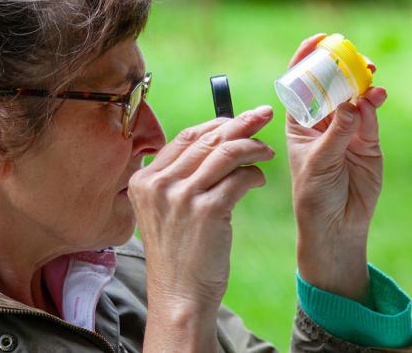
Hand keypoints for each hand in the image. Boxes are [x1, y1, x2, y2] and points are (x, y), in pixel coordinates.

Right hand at [127, 106, 274, 350]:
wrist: (179, 296)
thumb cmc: (178, 254)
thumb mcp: (163, 211)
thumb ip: (177, 178)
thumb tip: (214, 141)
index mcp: (144, 180)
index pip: (184, 137)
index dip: (214, 124)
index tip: (236, 118)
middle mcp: (159, 184)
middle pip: (207, 139)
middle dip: (240, 123)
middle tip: (263, 114)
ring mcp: (181, 197)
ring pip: (226, 153)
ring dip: (252, 146)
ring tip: (266, 150)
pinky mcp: (207, 211)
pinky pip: (239, 178)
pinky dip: (254, 174)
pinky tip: (259, 179)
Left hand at [284, 33, 387, 301]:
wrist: (336, 225)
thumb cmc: (313, 194)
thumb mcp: (318, 162)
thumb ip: (337, 133)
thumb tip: (352, 102)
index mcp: (299, 122)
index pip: (300, 83)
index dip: (307, 58)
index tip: (318, 39)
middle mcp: (323, 121)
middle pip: (332, 84)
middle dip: (342, 67)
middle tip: (354, 56)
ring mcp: (347, 129)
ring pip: (355, 96)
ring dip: (362, 83)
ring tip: (369, 75)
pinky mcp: (368, 141)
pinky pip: (370, 115)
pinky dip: (374, 104)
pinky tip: (377, 96)